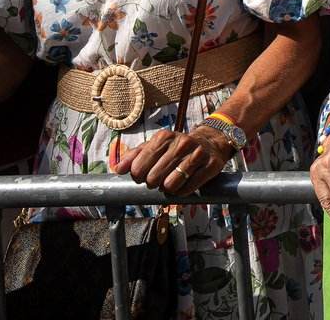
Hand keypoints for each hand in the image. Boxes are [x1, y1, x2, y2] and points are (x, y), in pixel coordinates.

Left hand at [110, 126, 237, 196]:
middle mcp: (181, 143)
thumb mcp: (156, 146)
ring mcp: (197, 153)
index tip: (144, 175)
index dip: (138, 176)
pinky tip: (183, 184)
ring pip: (170, 185)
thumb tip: (118, 169)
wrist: (210, 142)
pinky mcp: (211, 165)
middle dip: (153, 184)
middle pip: (153, 178)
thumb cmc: (177, 147)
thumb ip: (134, 155)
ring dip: (168, 188)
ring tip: (171, 182)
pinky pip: (188, 188)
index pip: (137, 167)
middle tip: (159, 180)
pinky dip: (182, 192)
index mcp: (163, 137)